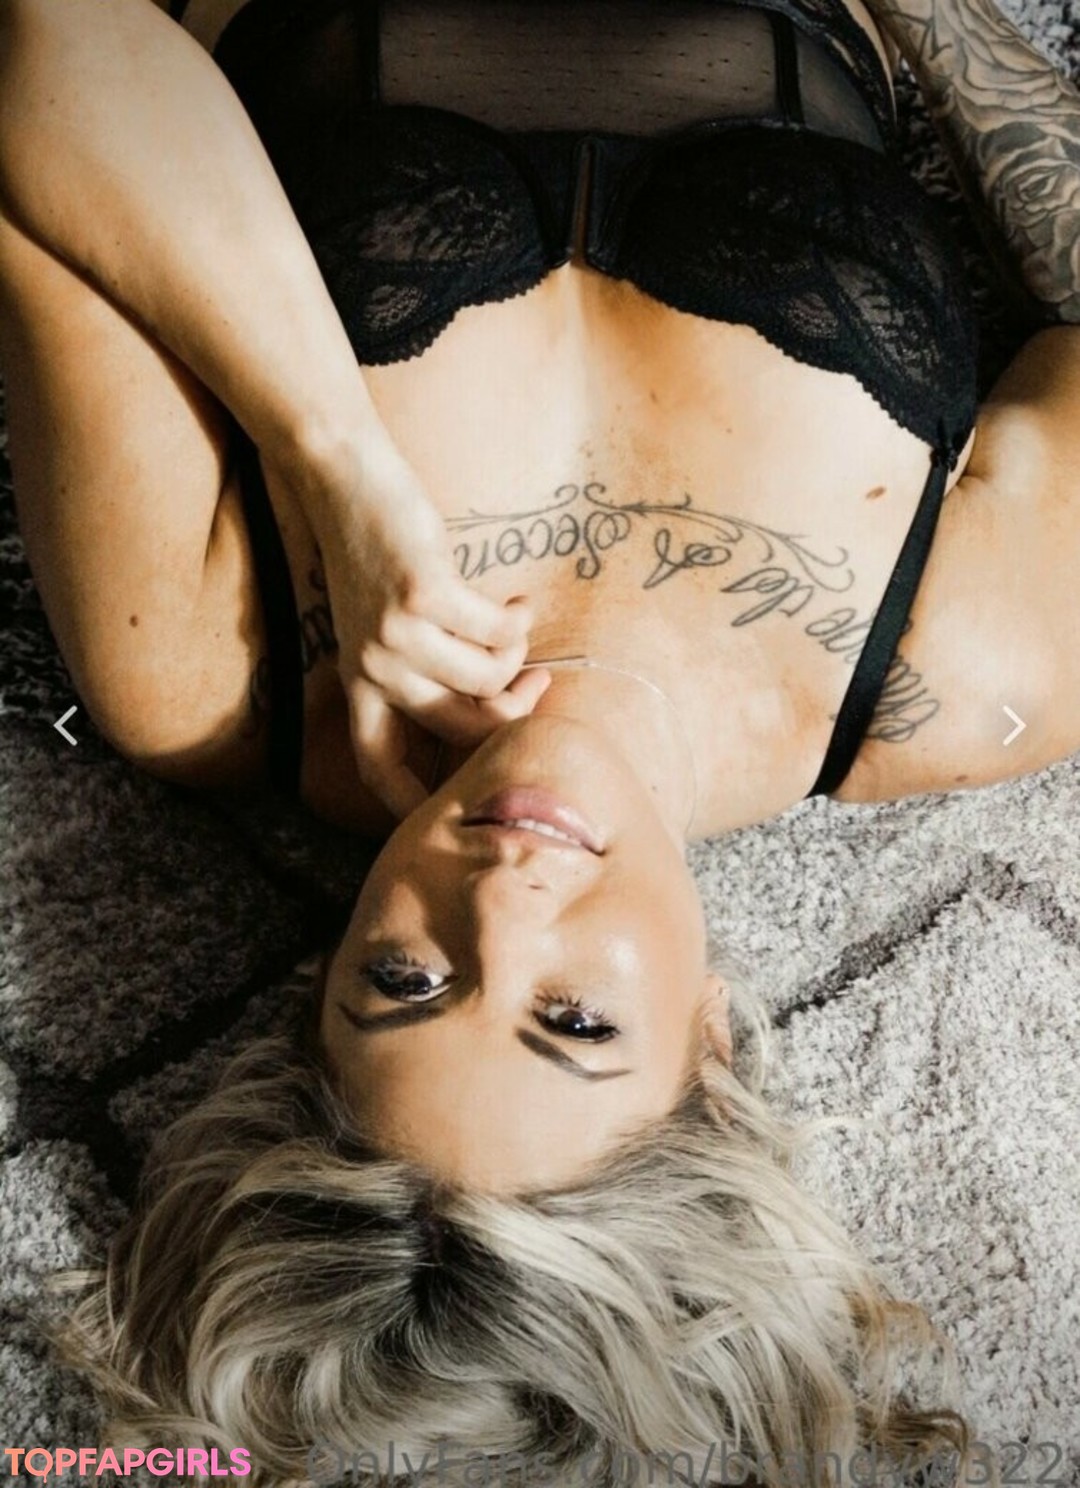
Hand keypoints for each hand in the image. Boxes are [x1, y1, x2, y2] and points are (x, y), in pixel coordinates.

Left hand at [306, 443, 549, 816]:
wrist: (347, 483)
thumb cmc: (377, 557)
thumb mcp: (383, 628)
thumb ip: (423, 672)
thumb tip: (501, 707)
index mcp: (357, 686)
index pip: (378, 767)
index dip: (414, 805)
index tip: (454, 820)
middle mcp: (371, 670)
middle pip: (463, 728)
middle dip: (515, 709)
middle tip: (541, 681)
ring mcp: (394, 635)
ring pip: (488, 680)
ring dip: (517, 653)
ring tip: (514, 622)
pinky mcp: (422, 596)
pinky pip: (498, 634)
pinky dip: (517, 619)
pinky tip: (517, 601)